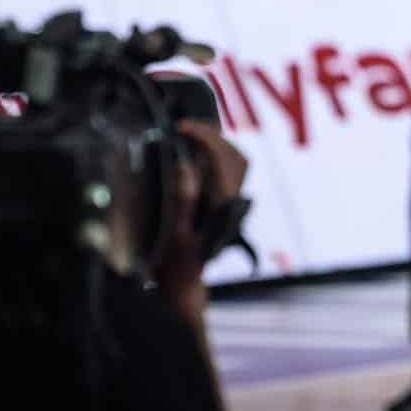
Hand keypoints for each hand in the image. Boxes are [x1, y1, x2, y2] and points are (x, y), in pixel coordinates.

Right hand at [152, 119, 249, 302]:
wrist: (183, 283)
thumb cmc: (176, 262)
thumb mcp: (174, 232)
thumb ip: (182, 199)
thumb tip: (184, 165)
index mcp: (222, 205)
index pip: (224, 160)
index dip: (206, 137)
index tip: (182, 127)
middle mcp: (232, 201)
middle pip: (235, 156)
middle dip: (212, 136)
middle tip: (184, 127)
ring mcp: (230, 202)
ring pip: (235, 162)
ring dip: (215, 144)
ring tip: (188, 136)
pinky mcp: (223, 203)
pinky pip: (227, 171)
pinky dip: (214, 155)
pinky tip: (193, 152)